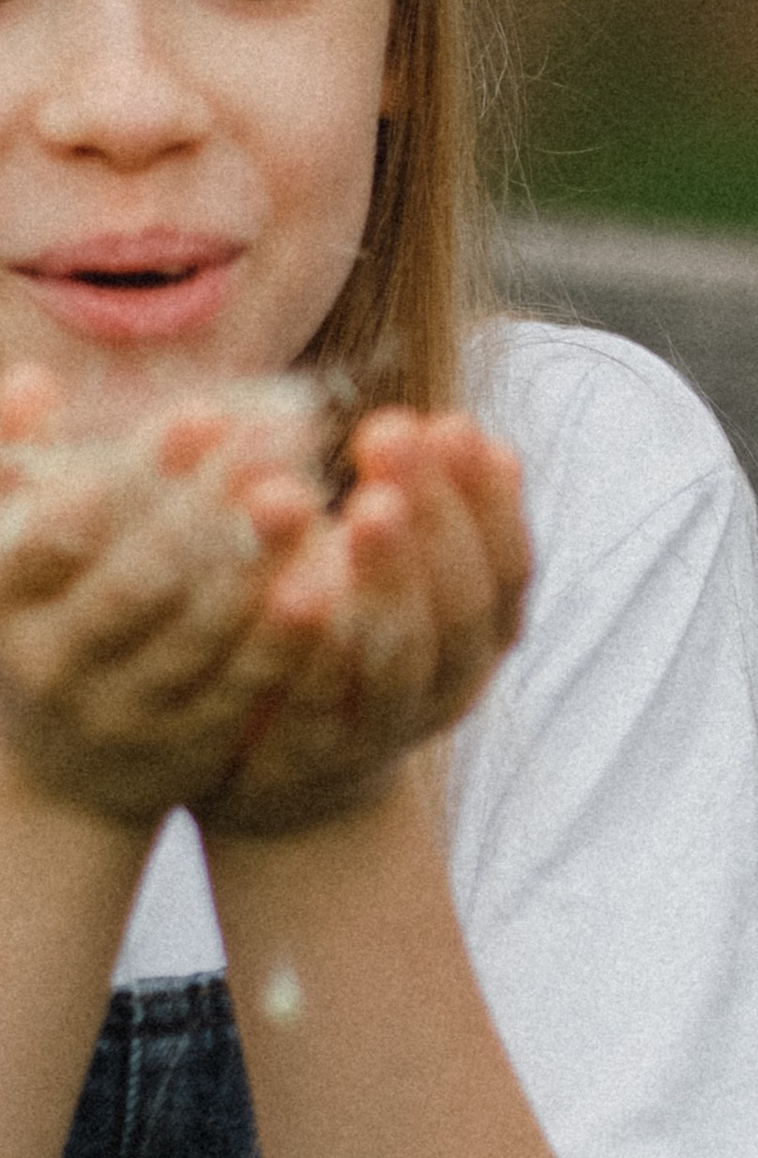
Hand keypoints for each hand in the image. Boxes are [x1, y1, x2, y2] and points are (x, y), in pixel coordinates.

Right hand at [0, 366, 329, 830]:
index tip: (208, 413)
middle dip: (205, 508)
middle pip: (137, 582)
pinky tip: (325, 586)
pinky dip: (281, 639)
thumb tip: (39, 379)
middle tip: (274, 444)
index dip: (135, 472)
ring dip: (252, 566)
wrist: (65, 778)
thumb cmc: (51, 628)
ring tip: (303, 496)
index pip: (62, 534)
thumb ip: (19, 469)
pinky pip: (241, 689)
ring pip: (194, 637)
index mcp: (6, 606)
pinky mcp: (187, 748)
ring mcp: (123, 712)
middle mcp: (55, 664)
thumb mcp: (14, 560)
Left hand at [196, 407, 531, 838]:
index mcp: (481, 637)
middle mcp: (448, 687)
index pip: (509, 567)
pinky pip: (318, 702)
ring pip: (404, 656)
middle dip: (437, 515)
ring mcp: (382, 729)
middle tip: (395, 433)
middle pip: (464, 605)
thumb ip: (422, 511)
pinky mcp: (308, 757)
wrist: (285, 778)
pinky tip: (294, 586)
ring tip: (364, 507)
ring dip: (390, 579)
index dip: (489, 499)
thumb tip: (461, 427)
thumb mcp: (393, 571)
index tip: (455, 422)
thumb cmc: (338, 641)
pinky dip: (311, 647)